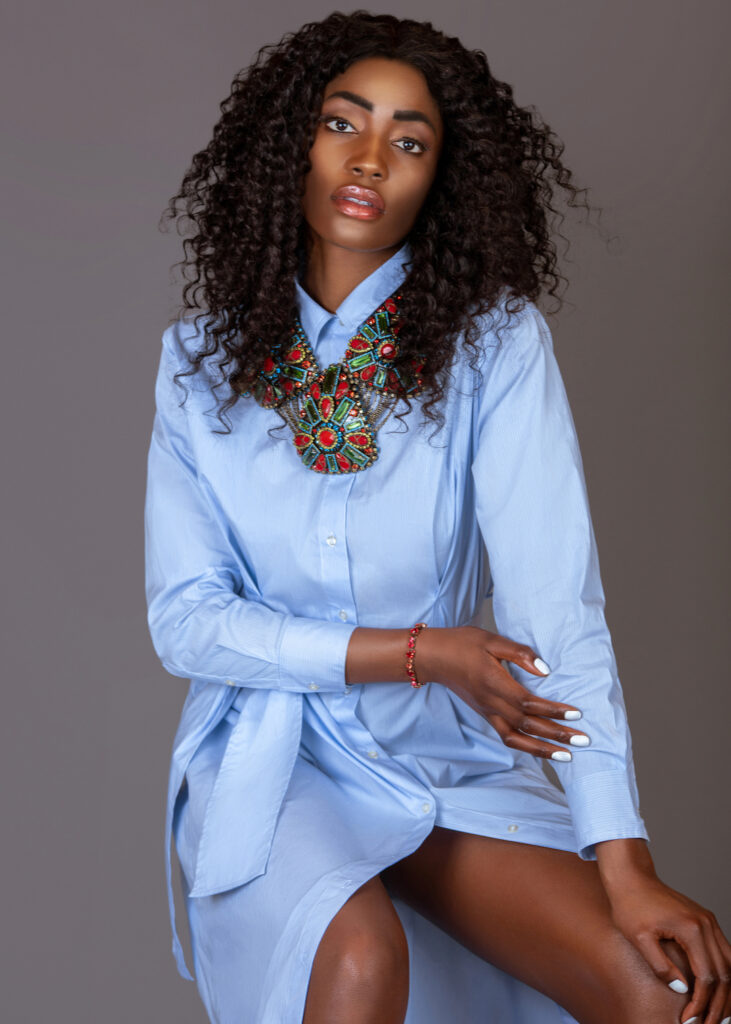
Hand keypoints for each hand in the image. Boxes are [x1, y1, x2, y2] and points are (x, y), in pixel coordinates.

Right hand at [417, 625, 589, 760]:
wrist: (434, 657)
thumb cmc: (463, 644)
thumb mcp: (491, 640)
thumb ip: (519, 654)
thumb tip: (545, 670)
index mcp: (494, 683)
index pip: (529, 704)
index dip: (554, 710)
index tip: (577, 713)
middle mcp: (491, 703)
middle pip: (528, 725)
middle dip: (557, 735)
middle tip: (584, 740)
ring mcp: (487, 712)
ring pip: (517, 739)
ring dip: (543, 750)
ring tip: (568, 755)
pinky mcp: (485, 715)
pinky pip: (507, 737)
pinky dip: (526, 746)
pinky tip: (542, 749)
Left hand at [597, 841, 730, 1023]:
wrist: (631, 877)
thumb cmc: (630, 905)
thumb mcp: (638, 938)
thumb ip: (660, 965)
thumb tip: (683, 989)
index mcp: (691, 928)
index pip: (706, 977)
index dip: (700, 1003)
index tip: (688, 1021)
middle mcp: (706, 924)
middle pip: (724, 974)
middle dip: (717, 1004)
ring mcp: (708, 921)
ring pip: (729, 964)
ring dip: (725, 992)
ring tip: (717, 1015)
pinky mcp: (705, 920)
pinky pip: (724, 952)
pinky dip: (723, 974)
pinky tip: (716, 991)